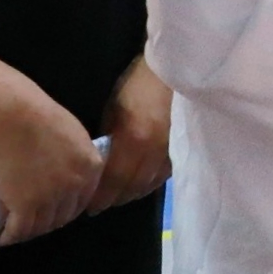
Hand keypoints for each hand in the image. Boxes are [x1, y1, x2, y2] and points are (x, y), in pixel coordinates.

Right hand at [0, 89, 105, 244]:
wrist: (11, 115)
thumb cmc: (37, 115)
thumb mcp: (71, 135)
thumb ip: (74, 158)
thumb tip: (64, 172)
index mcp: (92, 166)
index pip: (83, 199)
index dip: (67, 208)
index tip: (53, 211)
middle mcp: (76, 185)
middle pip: (64, 215)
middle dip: (49, 222)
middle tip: (33, 223)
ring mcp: (51, 198)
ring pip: (42, 226)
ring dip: (29, 232)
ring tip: (16, 232)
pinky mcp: (25, 205)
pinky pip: (19, 229)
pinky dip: (9, 237)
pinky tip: (1, 238)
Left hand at [91, 56, 170, 212]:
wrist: (179, 67)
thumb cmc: (139, 82)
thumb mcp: (114, 107)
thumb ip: (109, 138)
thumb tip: (102, 160)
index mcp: (134, 140)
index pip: (113, 180)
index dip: (100, 196)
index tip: (88, 206)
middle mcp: (155, 152)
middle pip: (133, 187)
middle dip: (115, 198)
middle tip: (101, 204)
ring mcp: (173, 151)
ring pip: (151, 183)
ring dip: (133, 192)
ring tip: (120, 195)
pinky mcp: (185, 148)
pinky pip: (165, 174)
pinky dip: (151, 182)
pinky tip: (142, 182)